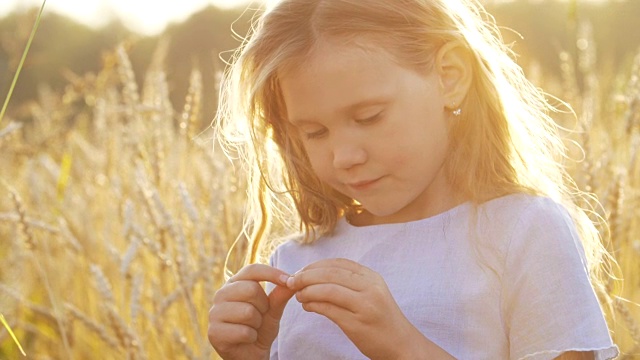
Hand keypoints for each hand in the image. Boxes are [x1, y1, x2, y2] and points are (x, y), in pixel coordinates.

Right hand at [208, 264, 295, 359]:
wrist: (251, 354)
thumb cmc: (260, 328)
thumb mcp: (273, 309)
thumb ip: (281, 294)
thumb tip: (293, 280)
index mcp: (234, 284)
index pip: (252, 270)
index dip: (271, 273)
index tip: (289, 280)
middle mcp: (221, 294)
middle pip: (251, 289)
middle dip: (263, 306)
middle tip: (260, 316)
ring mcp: (215, 313)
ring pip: (248, 312)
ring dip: (257, 323)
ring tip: (252, 327)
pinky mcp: (214, 332)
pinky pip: (243, 331)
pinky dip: (251, 337)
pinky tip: (246, 338)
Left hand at [286, 258, 454, 359]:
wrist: (402, 345)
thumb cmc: (381, 320)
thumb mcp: (371, 293)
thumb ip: (349, 283)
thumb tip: (314, 276)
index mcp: (371, 277)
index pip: (338, 263)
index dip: (315, 265)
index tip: (301, 271)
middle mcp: (370, 288)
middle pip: (330, 274)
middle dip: (306, 276)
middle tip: (292, 281)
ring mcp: (364, 305)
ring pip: (327, 289)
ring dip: (307, 291)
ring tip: (298, 295)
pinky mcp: (357, 324)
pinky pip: (328, 309)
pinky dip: (313, 305)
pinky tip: (307, 306)